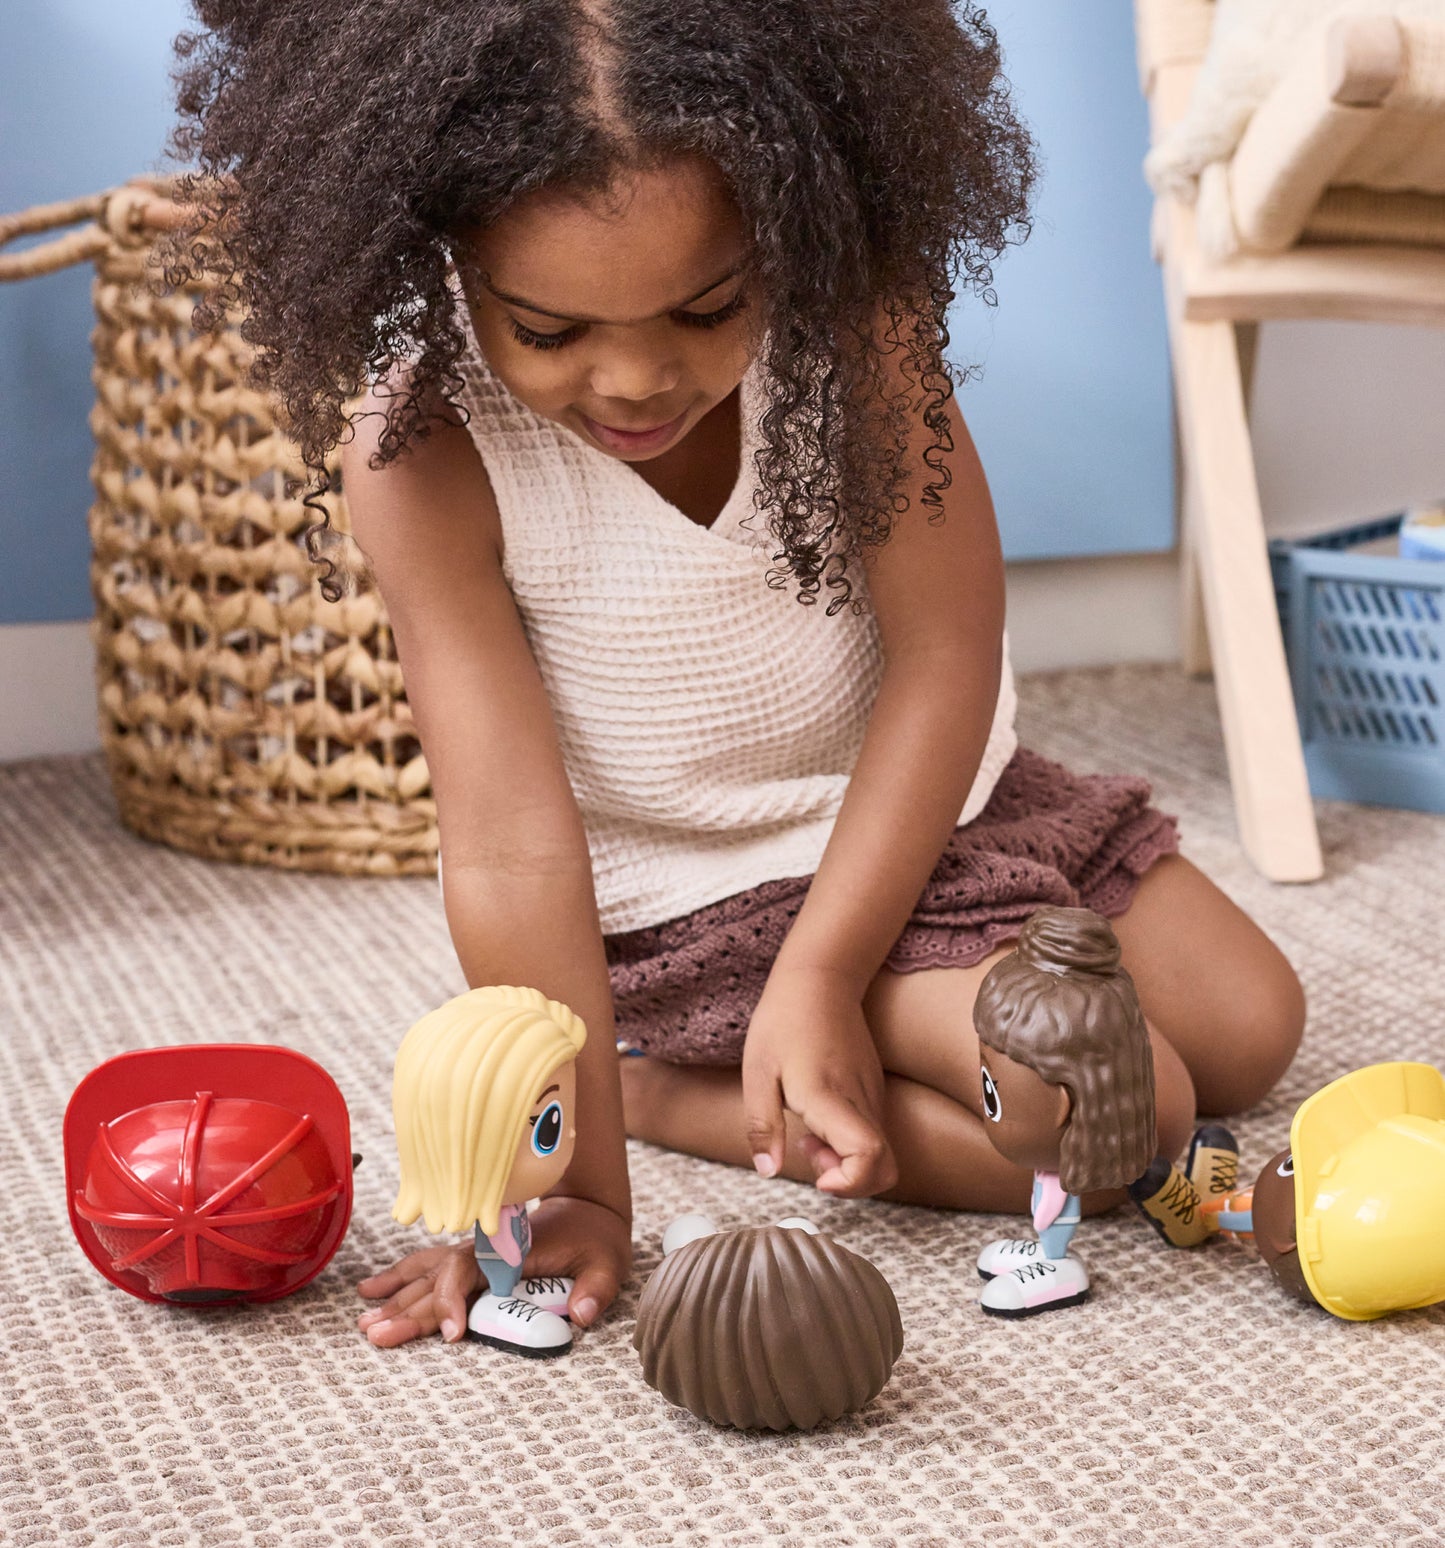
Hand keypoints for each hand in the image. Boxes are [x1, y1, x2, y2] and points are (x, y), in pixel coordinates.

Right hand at [356, 1196, 631, 1347]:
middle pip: (438, 1280)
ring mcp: (475, 1253)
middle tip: (375, 1335)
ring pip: (426, 1273)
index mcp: (510, 1252)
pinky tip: (372, 1290)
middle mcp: (485, 1250)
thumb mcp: (608, 1262)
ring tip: (363, 1318)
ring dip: (395, 1294)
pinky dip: (401, 1277)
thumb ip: (596, 1289)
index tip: (452, 1333)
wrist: (589, 1207)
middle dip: (406, 1309)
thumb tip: (581, 1315)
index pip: (470, 1274)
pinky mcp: (472, 1257)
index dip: (456, 1301)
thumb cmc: (596, 1238)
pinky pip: (429, 1267)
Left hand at [741, 965, 896, 1197]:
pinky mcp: (873, 1089)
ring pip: (881, 1153)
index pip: (869, 1155)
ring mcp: (872, 1094)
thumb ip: (762, 1126)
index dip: (849, 1183)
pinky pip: (874, 1133)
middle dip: (849, 1182)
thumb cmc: (782, 1021)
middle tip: (809, 1155)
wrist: (819, 979)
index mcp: (828, 1095)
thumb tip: (768, 1173)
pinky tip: (818, 1121)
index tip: (818, 1176)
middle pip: (884, 1167)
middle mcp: (860, 1099)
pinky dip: (850, 1144)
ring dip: (846, 1162)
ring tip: (807, 1136)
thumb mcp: (756, 1073)